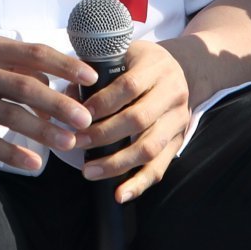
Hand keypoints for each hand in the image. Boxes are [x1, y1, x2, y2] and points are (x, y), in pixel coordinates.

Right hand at [0, 36, 94, 171]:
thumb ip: (16, 62)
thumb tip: (60, 82)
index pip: (34, 52)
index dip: (65, 64)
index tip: (91, 77)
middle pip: (26, 86)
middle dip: (59, 103)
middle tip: (85, 119)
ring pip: (9, 115)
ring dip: (42, 131)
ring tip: (68, 143)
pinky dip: (12, 154)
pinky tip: (34, 163)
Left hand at [75, 40, 192, 202]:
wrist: (184, 69)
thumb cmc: (141, 63)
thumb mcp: (123, 55)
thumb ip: (95, 73)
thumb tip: (67, 98)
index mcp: (156, 67)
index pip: (129, 87)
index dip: (103, 102)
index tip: (79, 115)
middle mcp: (172, 93)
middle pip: (138, 119)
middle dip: (103, 135)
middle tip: (76, 142)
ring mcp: (178, 120)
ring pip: (150, 147)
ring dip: (117, 162)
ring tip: (89, 171)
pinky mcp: (178, 141)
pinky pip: (160, 167)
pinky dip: (139, 183)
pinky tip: (120, 194)